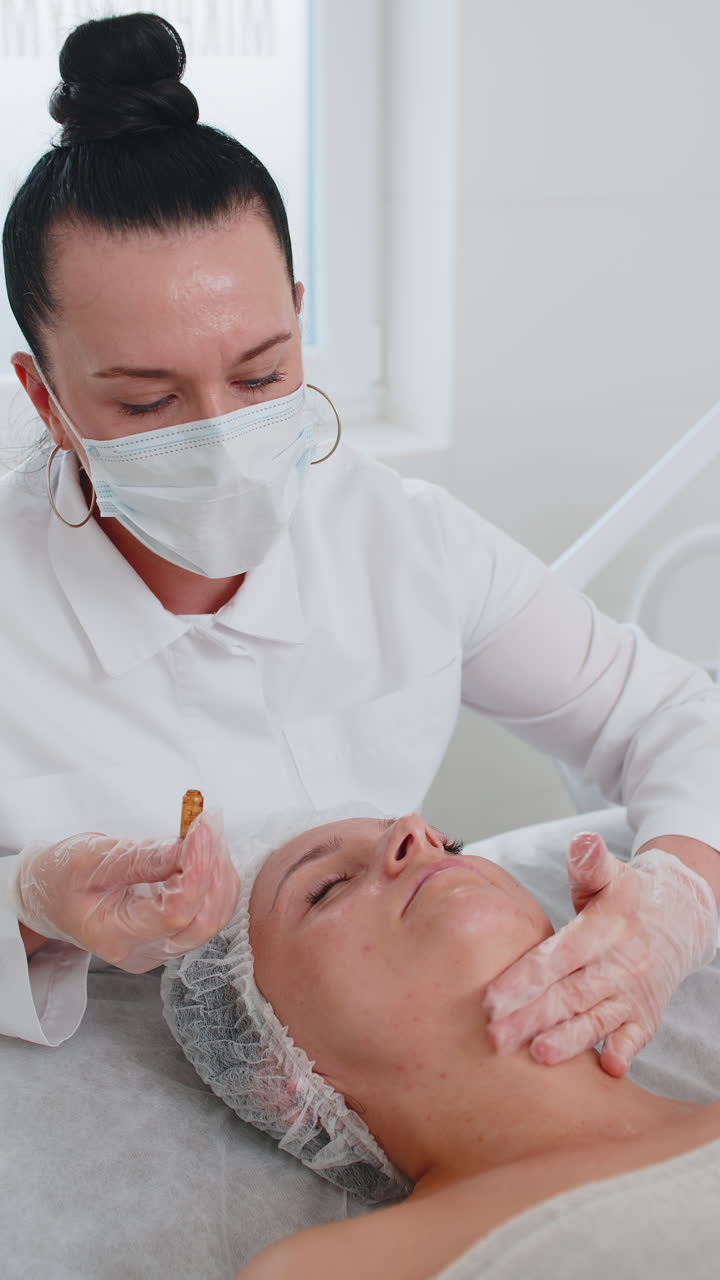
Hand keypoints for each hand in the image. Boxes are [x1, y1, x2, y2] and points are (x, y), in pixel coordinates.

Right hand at [11, 812, 240, 972]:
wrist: (51, 896)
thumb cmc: (61, 878)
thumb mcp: (91, 858)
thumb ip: (142, 857)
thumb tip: (188, 846)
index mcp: (114, 936)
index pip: (174, 913)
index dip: (196, 871)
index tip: (201, 830)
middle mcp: (142, 952)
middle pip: (202, 921)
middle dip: (213, 870)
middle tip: (209, 825)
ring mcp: (159, 949)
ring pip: (212, 918)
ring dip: (218, 873)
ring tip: (207, 833)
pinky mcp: (171, 936)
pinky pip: (207, 913)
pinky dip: (214, 881)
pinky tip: (205, 853)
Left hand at [483, 832, 717, 1075]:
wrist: (678, 920)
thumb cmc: (626, 898)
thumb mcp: (606, 875)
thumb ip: (589, 862)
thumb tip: (583, 842)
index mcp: (603, 929)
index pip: (559, 956)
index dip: (526, 977)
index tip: (492, 998)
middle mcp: (620, 963)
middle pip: (570, 994)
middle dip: (531, 1017)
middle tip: (495, 1037)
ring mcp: (634, 992)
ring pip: (596, 1019)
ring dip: (568, 1040)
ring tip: (537, 1055)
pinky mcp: (646, 1015)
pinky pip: (635, 1036)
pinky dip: (623, 1051)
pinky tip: (606, 1068)